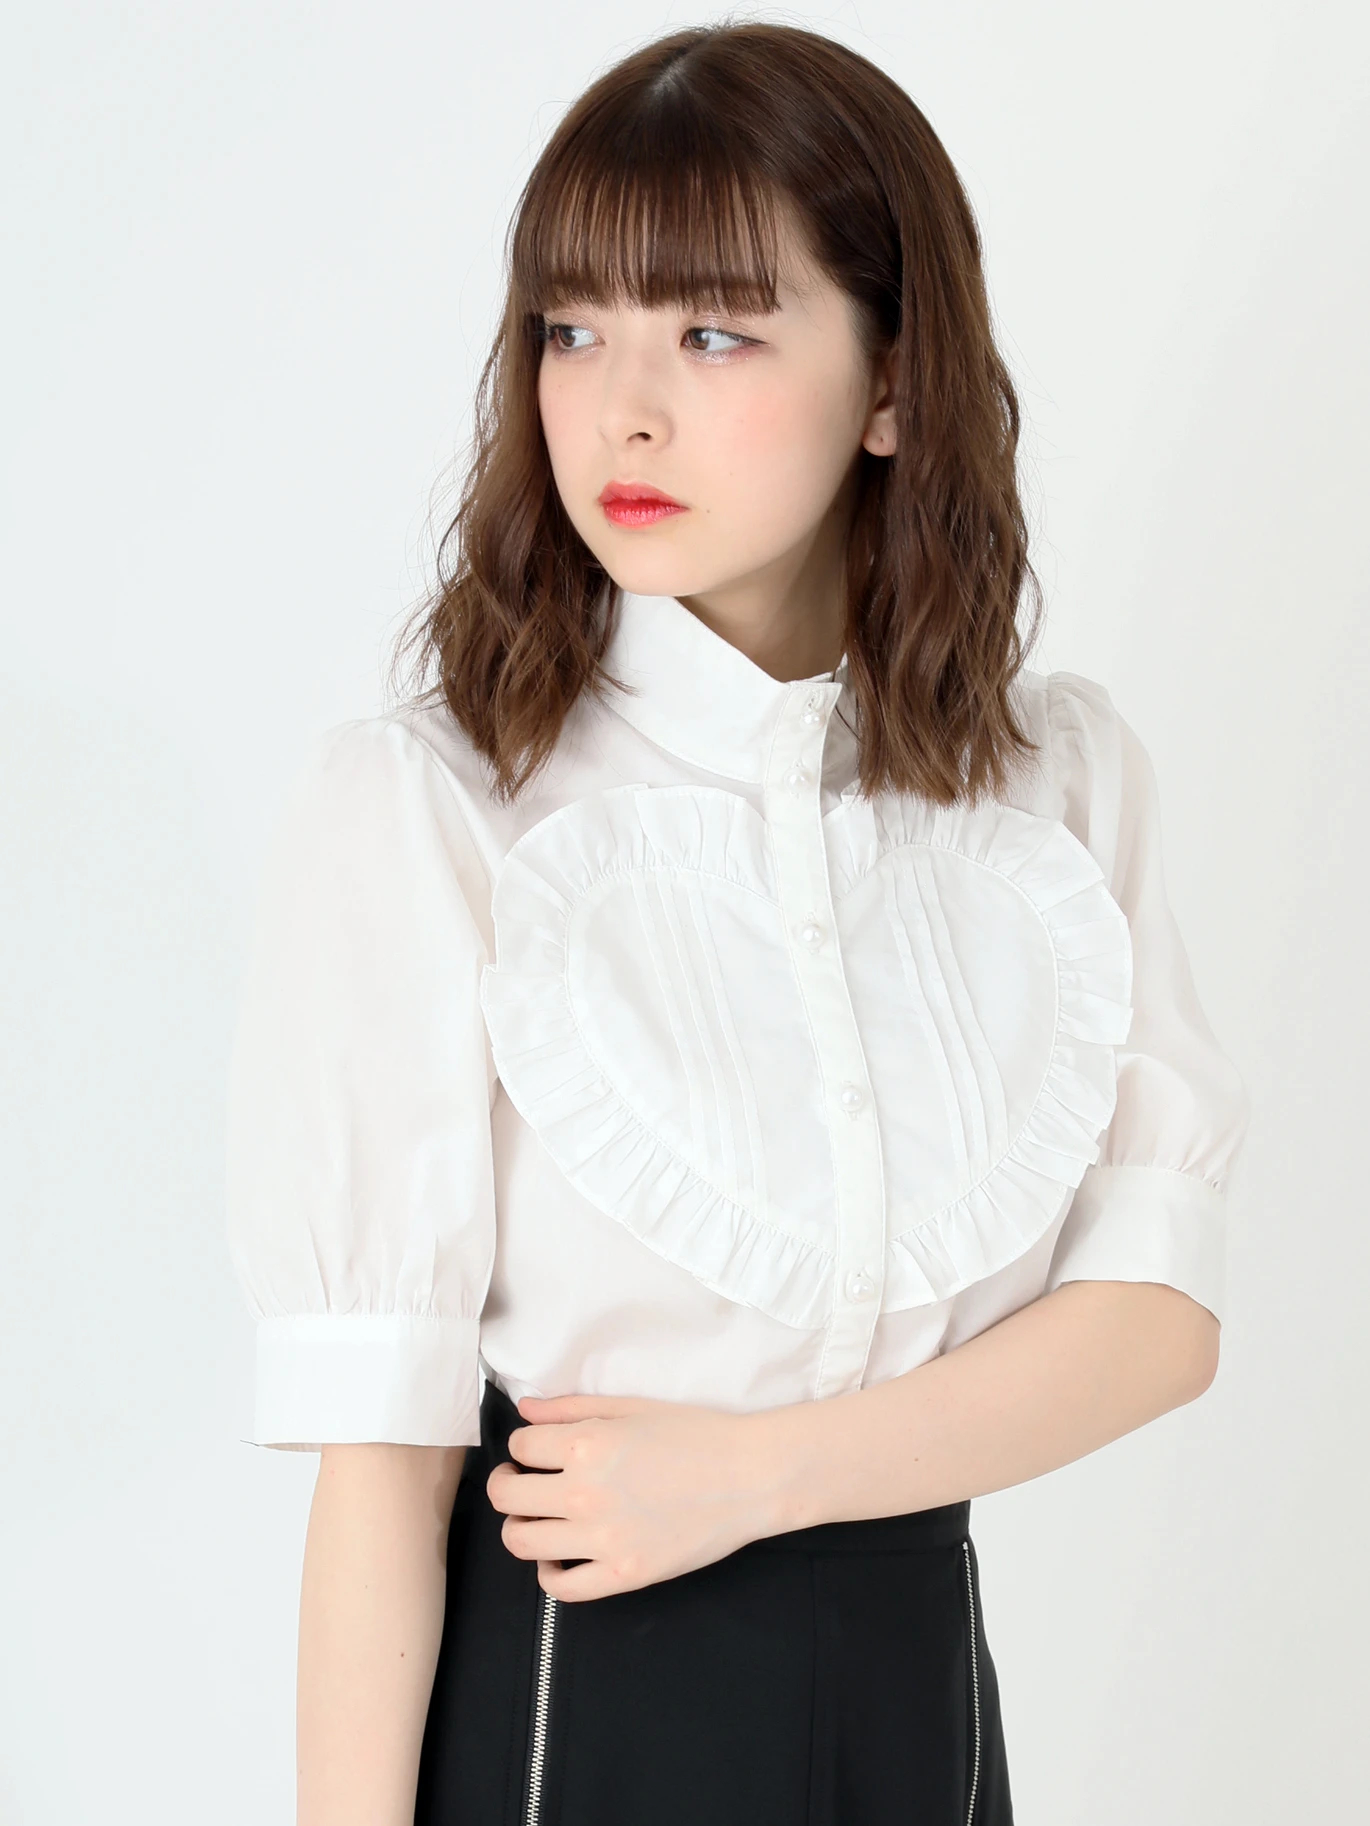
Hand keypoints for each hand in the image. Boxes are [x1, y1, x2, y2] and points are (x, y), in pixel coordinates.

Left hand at [484, 1392, 777, 1601]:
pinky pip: (560, 1587)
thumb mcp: (631, 1407)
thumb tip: (525, 1412)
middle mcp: (585, 1492)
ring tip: (538, 1517)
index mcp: (587, 1444)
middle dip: (507, 1484)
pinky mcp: (623, 1574)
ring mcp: (602, 1538)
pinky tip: (560, 1554)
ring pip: (521, 1541)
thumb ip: (572, 1408)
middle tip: (522, 1482)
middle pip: (507, 1496)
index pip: (519, 1446)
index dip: (522, 1446)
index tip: (534, 1451)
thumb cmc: (696, 1433)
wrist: (749, 1476)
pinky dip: (549, 1572)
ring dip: (519, 1526)